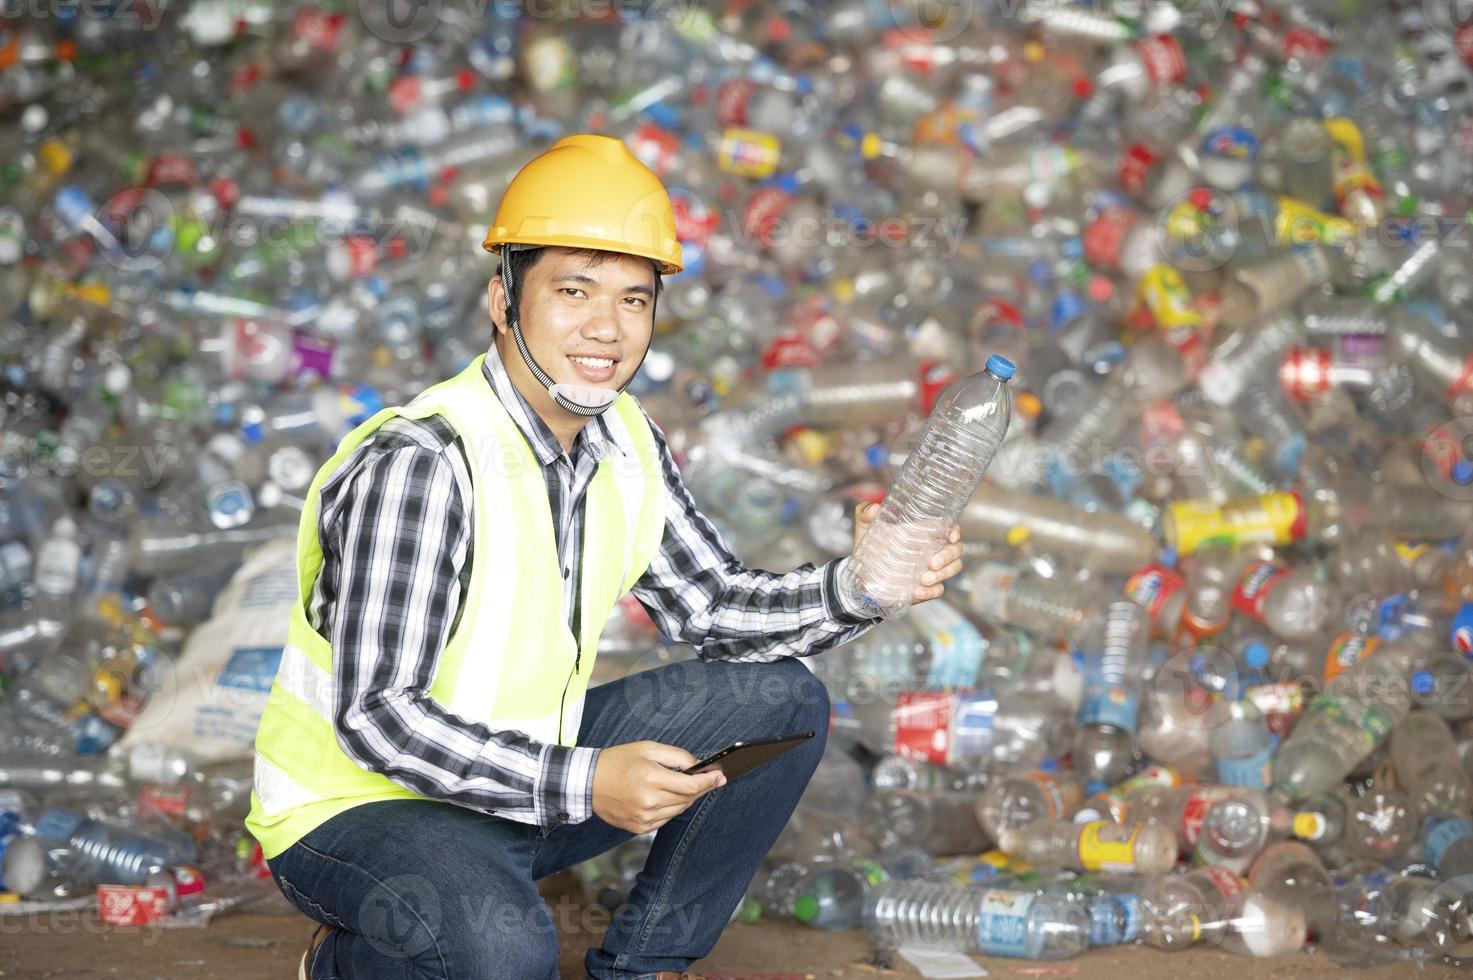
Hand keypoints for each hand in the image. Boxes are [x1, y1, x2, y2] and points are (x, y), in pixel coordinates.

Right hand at [591, 741, 725, 834]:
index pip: (690, 785)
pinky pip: (666, 819)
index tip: (720, 776)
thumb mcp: (647, 748)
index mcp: (651, 778)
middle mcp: (649, 802)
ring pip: (679, 810)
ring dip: (687, 798)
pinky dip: (672, 808)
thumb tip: (699, 765)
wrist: (588, 782)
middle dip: (701, 788)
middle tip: (710, 779)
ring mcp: (644, 818)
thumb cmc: (617, 761)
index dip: (709, 781)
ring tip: (686, 785)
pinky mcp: (639, 828)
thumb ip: (676, 756)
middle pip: (688, 798)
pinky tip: (667, 797)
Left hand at [852, 502, 964, 605]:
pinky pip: (938, 590)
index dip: (955, 531)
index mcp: (924, 532)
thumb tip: (872, 509)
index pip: (949, 528)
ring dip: (942, 575)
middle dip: (948, 556)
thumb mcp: (865, 527)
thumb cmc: (870, 546)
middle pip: (956, 550)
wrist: (861, 574)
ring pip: (952, 569)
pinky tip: (917, 592)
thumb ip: (865, 513)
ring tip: (923, 579)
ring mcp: (931, 570)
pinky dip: (930, 592)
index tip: (952, 535)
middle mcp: (932, 550)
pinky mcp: (926, 587)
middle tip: (932, 563)